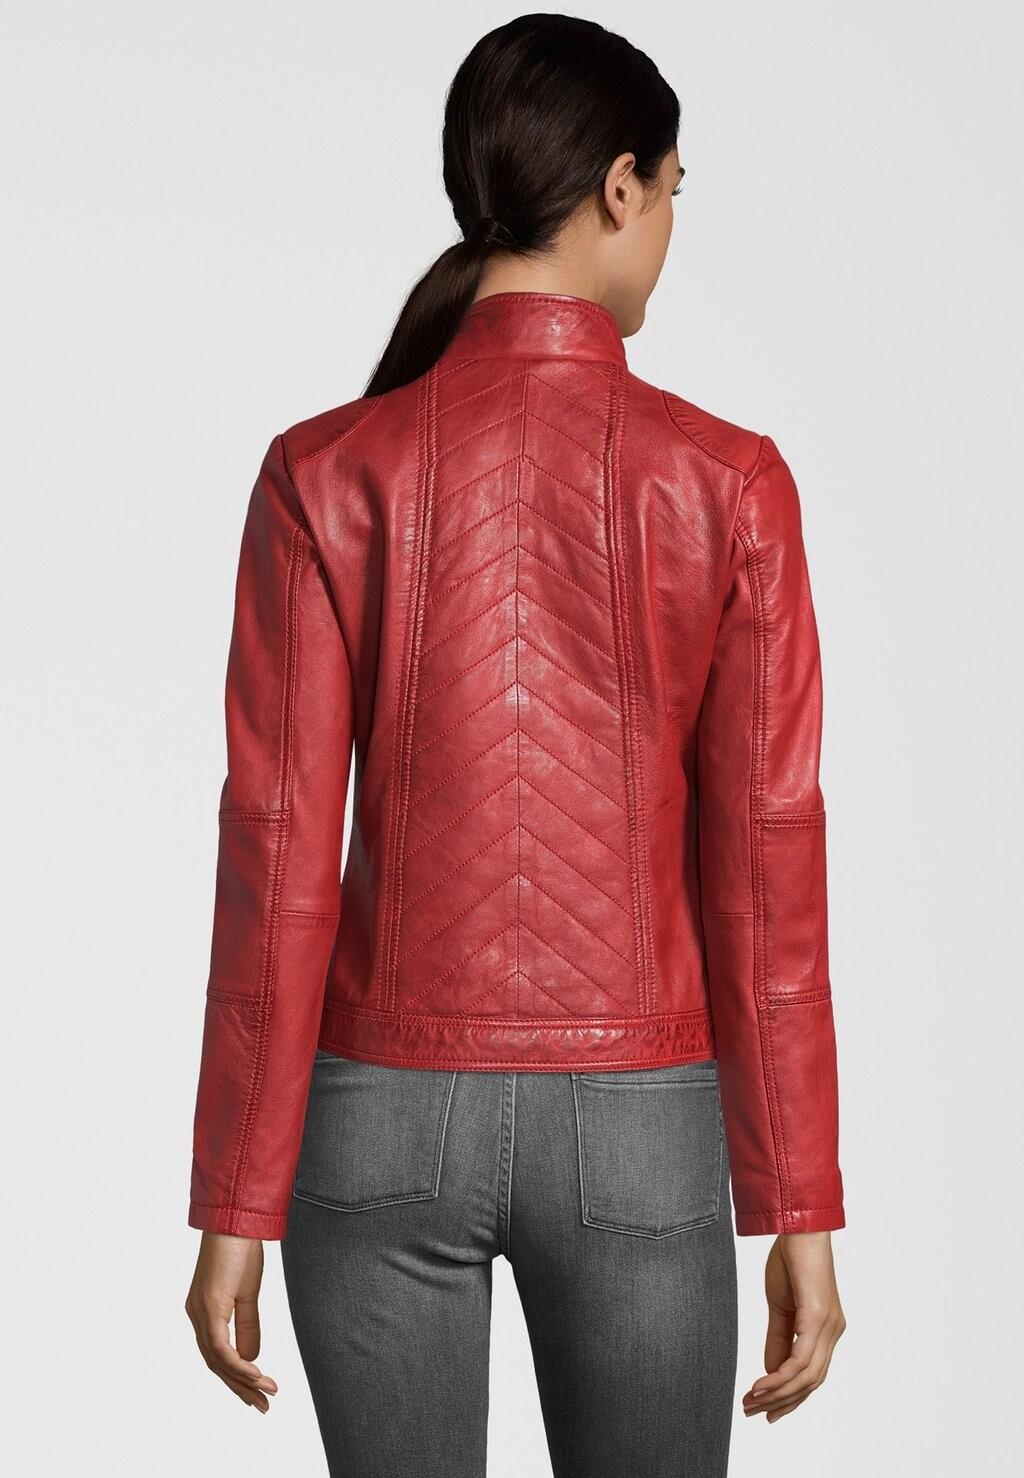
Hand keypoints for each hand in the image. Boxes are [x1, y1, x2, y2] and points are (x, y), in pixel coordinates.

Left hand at [185, 1232, 278, 1411]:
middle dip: (240, 1388)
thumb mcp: (248, 1294)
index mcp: (204, 1313)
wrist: (237, 1221)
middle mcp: (196, 1316)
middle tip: (264, 1406)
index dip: (237, 1378)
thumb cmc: (241, 1250)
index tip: (259, 1393)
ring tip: (267, 1394)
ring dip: (243, 1381)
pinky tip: (257, 1374)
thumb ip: (248, 1326)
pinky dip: (239, 1365)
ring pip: (218, 1361)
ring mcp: (200, 1313)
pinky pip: (221, 1348)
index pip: (217, 1356)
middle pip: (216, 1365)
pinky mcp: (209, 1307)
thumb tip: (251, 1358)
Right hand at [742, 1231, 844, 1422]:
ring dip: (778, 1394)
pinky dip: (781, 1376)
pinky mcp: (819, 1318)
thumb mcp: (779, 1306)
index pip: (811, 1375)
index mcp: (826, 1330)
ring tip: (752, 1402)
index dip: (789, 1397)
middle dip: (781, 1402)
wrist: (797, 1227)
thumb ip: (778, 1339)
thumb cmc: (790, 1261)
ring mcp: (829, 1327)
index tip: (765, 1410)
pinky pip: (801, 1359)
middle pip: (810, 1383)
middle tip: (752, 1412)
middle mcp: (833, 1333)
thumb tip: (771, 1372)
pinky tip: (762, 1384)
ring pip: (807, 1377)